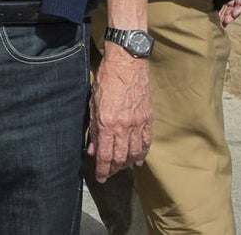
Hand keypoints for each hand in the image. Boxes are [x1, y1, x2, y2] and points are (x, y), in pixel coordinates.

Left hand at [87, 45, 151, 181]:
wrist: (127, 64)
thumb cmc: (106, 80)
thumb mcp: (93, 103)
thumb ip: (93, 128)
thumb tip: (92, 149)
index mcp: (107, 123)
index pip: (104, 155)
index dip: (102, 169)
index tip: (100, 177)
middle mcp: (124, 126)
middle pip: (120, 157)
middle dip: (113, 169)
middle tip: (108, 174)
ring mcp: (138, 123)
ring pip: (134, 152)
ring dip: (127, 163)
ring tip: (121, 167)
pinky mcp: (148, 118)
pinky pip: (146, 142)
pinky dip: (142, 153)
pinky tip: (137, 159)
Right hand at [219, 0, 240, 26]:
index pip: (223, 3)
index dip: (220, 11)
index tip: (215, 19)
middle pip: (231, 6)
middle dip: (226, 16)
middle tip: (221, 24)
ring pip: (238, 6)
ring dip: (232, 15)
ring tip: (226, 22)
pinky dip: (240, 9)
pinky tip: (234, 14)